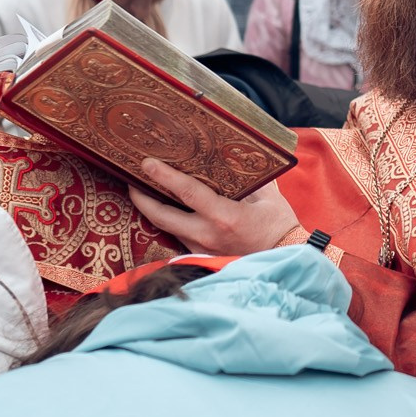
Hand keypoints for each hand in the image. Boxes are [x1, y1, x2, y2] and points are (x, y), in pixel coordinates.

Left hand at [129, 157, 305, 255]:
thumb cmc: (279, 226)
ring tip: (143, 190)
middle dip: (140, 197)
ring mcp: (201, 248)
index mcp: (224, 217)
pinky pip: (177, 236)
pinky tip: (166, 209)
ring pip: (166, 228)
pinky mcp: (201, 255)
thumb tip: (233, 158)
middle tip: (131, 179)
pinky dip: (168, 221)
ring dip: (152, 210)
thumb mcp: (269, 197)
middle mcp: (206, 235)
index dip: (164, 177)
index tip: (146, 163)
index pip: (187, 193)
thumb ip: (250, 179)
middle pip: (161, 216)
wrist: (284, 258)